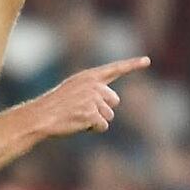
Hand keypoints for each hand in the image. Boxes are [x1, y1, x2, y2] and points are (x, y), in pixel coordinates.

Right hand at [27, 57, 145, 137]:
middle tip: (83, 110)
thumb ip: (94, 89)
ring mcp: (93, 99)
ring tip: (78, 116)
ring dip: (97, 120)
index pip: (116, 68)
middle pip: (114, 101)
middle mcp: (94, 85)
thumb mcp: (74, 89)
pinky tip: (79, 124)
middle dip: (103, 109)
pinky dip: (93, 129)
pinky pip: (102, 126)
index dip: (132, 64)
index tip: (147, 60)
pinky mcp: (91, 114)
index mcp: (89, 76)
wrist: (42, 116)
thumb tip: (113, 100)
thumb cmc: (56, 105)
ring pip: (109, 115)